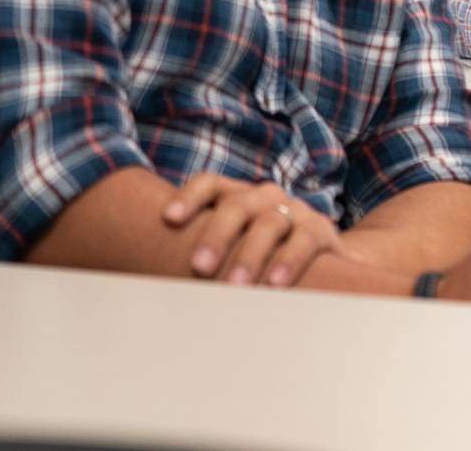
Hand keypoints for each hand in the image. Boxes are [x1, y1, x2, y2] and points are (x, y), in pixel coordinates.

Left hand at [162, 173, 340, 287]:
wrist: (321, 262)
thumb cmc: (259, 258)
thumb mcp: (230, 248)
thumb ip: (202, 254)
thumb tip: (149, 284)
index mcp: (238, 196)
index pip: (210, 184)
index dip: (189, 197)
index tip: (168, 219)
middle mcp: (265, 197)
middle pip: (238, 205)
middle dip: (217, 236)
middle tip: (199, 268)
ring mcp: (295, 210)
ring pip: (270, 223)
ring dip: (251, 254)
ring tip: (236, 285)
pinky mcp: (320, 230)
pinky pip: (304, 240)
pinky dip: (289, 261)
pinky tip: (275, 283)